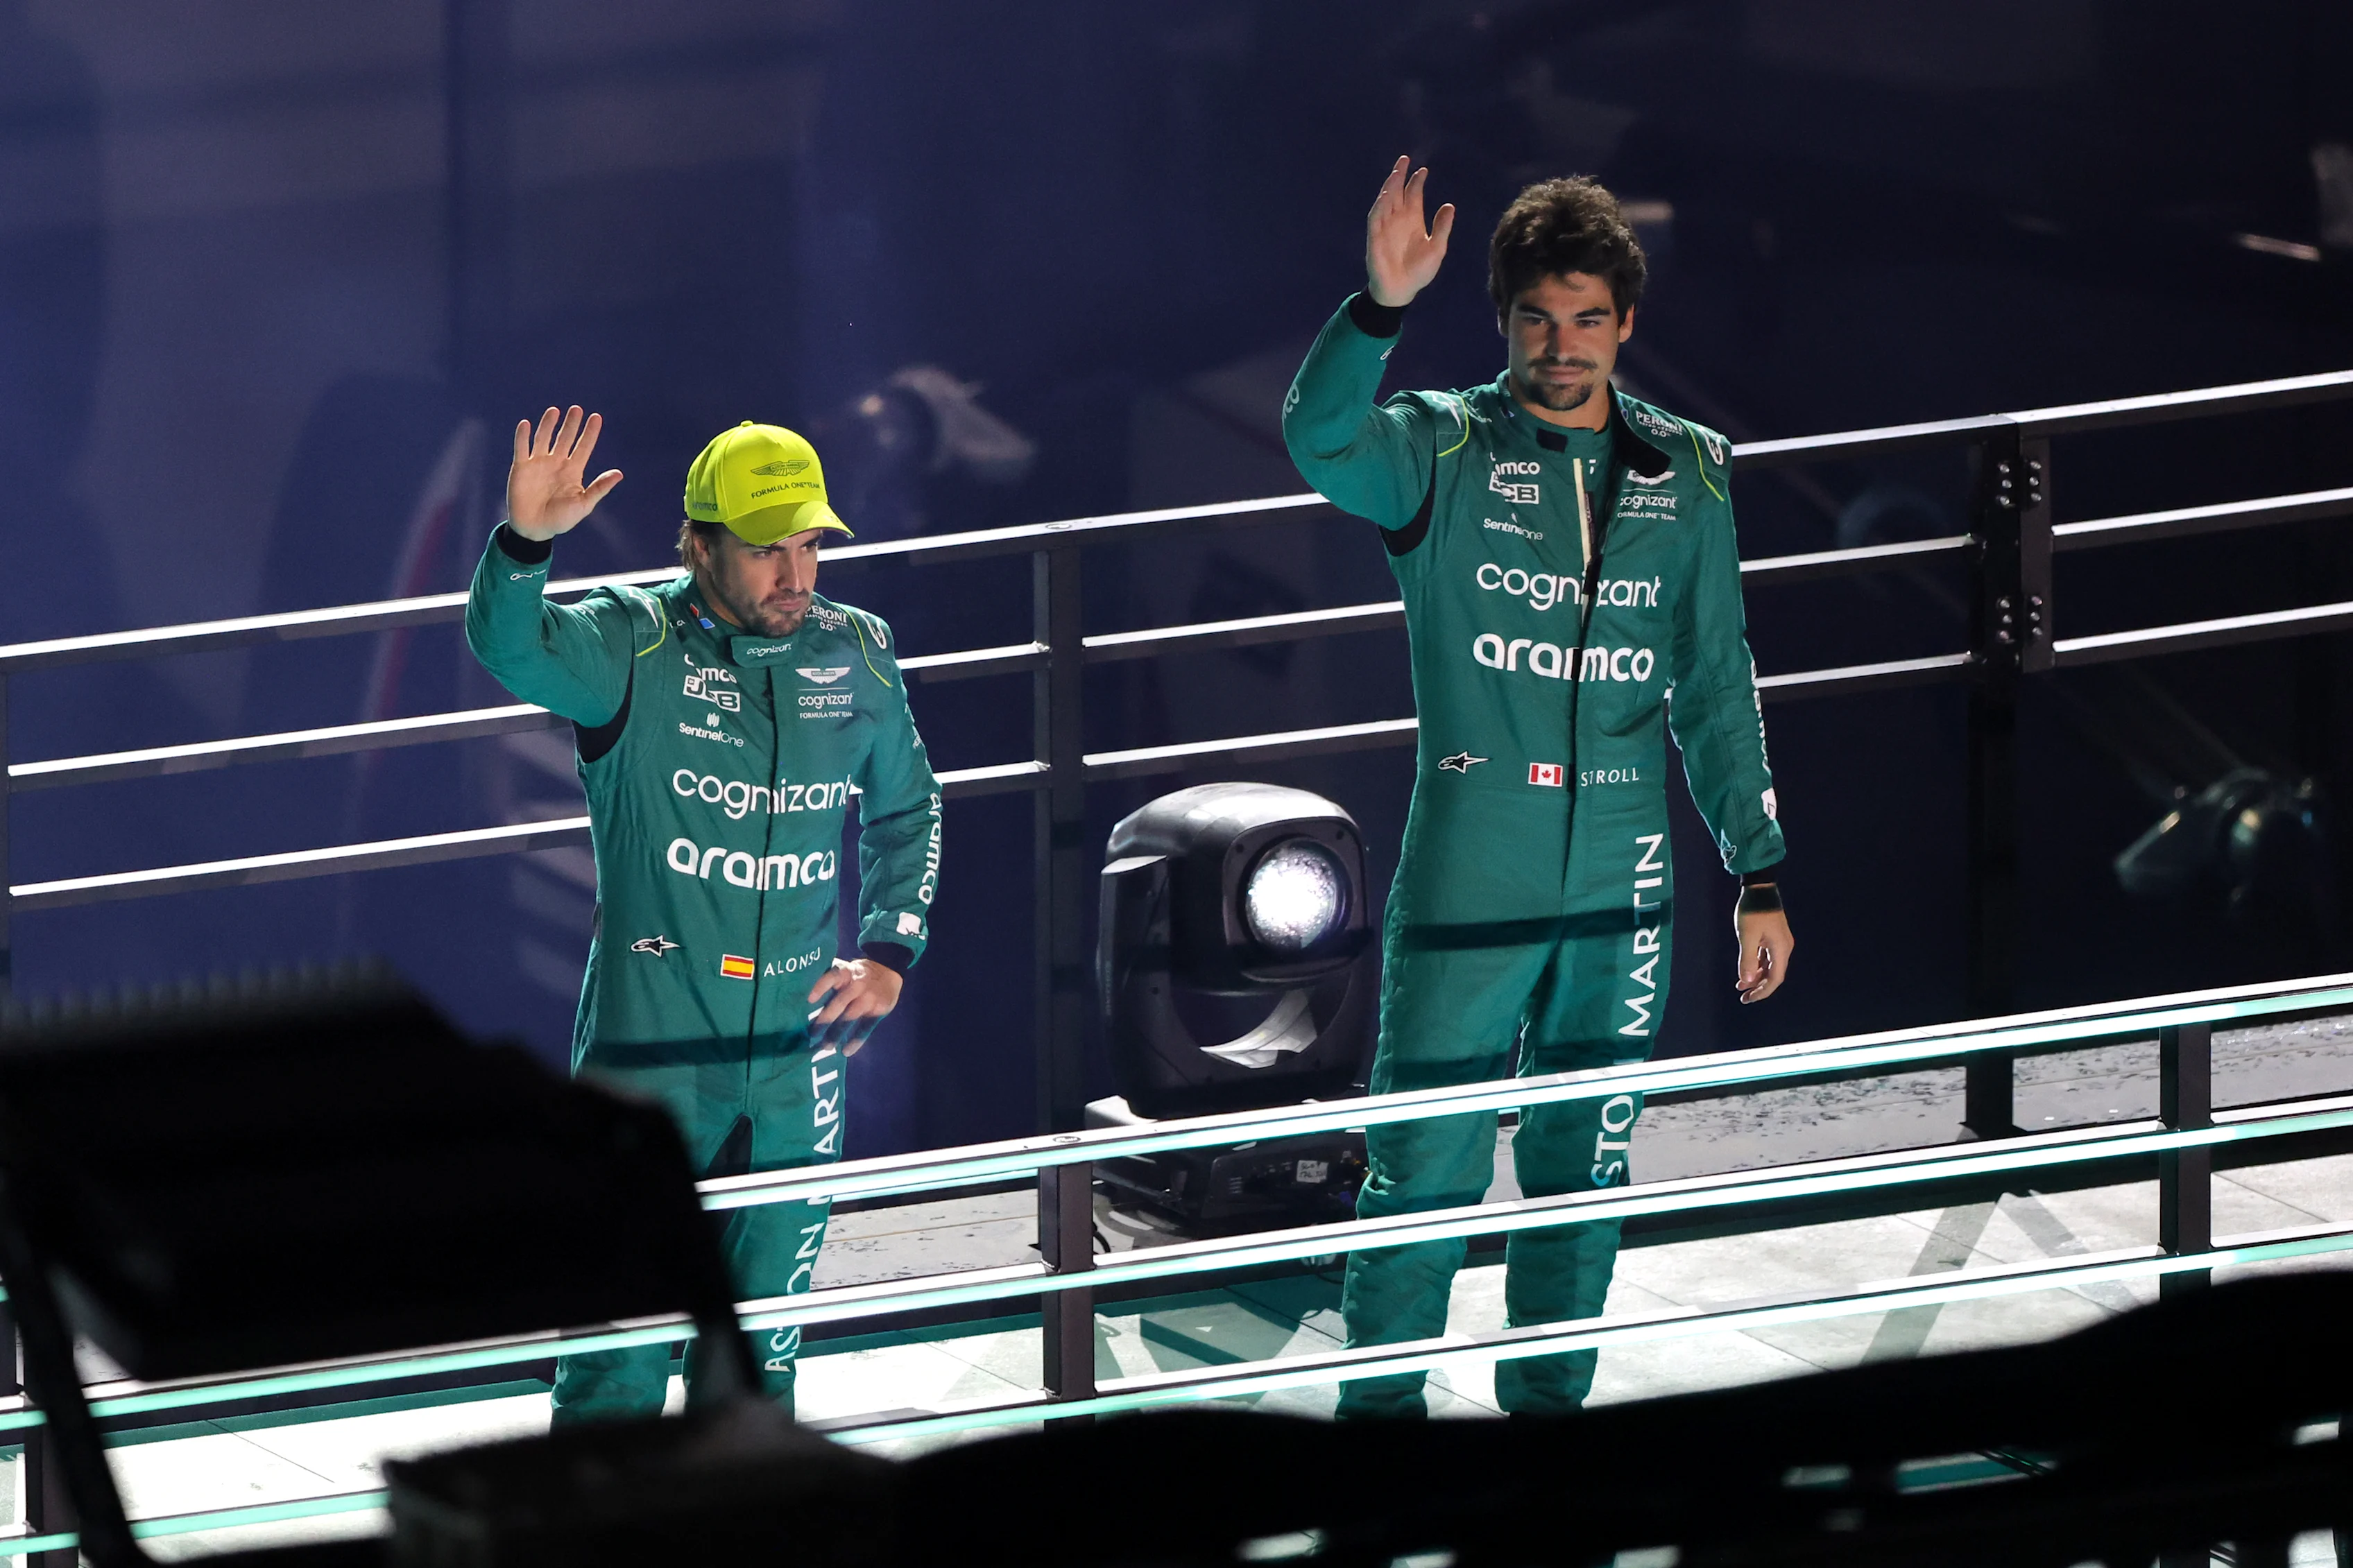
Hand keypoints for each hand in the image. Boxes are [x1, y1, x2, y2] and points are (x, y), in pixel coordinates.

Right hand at [506, 405, 623, 541]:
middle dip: (571, 424)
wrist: (534, 529)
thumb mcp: (583, 504)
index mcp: (573, 471)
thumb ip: (599, 488)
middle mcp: (556, 463)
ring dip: (548, 425)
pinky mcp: (521, 468)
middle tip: (577, 409)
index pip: (583, 447)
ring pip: (544, 438)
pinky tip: (526, 424)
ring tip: (555, 411)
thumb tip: (619, 473)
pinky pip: (522, 448)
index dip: (590, 433)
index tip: (596, 417)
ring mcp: (538, 464)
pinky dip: (523, 436)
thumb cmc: (561, 520)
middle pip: (565, 438)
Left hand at [806, 957, 902, 1055]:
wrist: (889, 971)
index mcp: (845, 972)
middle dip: (825, 1020)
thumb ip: (828, 978)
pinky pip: (866, 1027)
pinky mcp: (879, 1010)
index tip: (809, 999)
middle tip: (812, 1035)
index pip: (832, 976)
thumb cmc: (856, 974)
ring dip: (837, 1033)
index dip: (821, 986)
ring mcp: (869, 998)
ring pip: (850, 1018)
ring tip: (826, 1046)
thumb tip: (800, 992)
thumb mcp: (844, 969)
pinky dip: (856, 1041)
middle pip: (839, 1003)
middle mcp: (857, 984)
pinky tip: (846, 1051)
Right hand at [1365, 155, 1454, 308]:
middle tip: (1404, 159)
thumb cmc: (1419, 272)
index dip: (1416, 182)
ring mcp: (1385, 227)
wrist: (1402, 290)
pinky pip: (1375, 219)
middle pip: (1397, 192)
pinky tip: (1385, 196)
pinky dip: (1379, 207)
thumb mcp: (1437, 249)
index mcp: (1413, 220)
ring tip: (1396, 173)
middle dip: (1399, 175)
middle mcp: (1398, 220)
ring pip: (1385, 201)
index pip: (1413, 195)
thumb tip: (1449, 206)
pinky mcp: (1375, 238)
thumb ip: (1442, 227)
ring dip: (1389, 187)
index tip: (1423, 170)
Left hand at [1736, 904, 1793, 1003]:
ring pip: (1769, 967)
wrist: (1759, 887)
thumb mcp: (1747, 935)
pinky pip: (1766, 957)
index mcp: (1781, 949)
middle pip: (1773, 975)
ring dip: (1755, 977)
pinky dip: (1756, 965)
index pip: (1775, 979)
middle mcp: (1783, 948)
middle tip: (1743, 997)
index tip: (1748, 999)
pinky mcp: (1772, 937)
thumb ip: (1747, 959)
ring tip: (1740, 987)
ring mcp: (1778, 942)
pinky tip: (1745, 971)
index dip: (1762, 991)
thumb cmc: (1752, 910)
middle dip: (1758, 987)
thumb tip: (1746, 981)